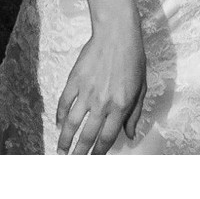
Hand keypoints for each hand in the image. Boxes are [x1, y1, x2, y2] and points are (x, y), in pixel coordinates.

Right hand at [56, 14, 145, 153]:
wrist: (117, 34)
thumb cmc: (133, 59)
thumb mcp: (141, 88)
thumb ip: (135, 114)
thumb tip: (129, 136)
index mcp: (120, 106)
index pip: (107, 138)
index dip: (99, 154)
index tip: (94, 161)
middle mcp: (102, 103)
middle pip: (87, 136)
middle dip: (80, 154)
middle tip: (73, 164)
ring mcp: (86, 92)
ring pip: (71, 123)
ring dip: (65, 140)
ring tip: (60, 152)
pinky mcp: (74, 80)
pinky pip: (64, 103)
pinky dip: (59, 116)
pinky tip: (58, 125)